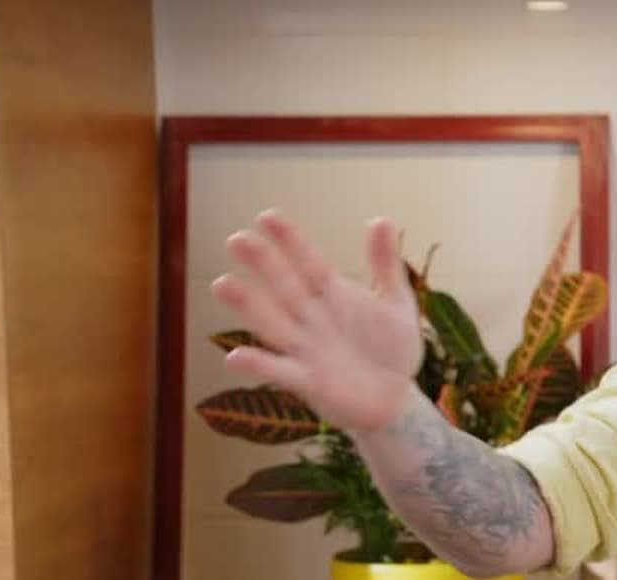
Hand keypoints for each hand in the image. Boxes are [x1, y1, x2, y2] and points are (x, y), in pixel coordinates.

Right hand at [210, 210, 423, 433]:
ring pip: (272, 323)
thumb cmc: (392, 349)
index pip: (308, 262)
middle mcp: (312, 318)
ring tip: (221, 284)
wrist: (395, 400)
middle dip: (263, 264)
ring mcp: (306, 349)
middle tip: (236, 239)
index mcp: (333, 296)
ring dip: (248, 306)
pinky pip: (279, 371)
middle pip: (284, 287)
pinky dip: (259, 365)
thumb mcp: (396, 303)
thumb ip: (385, 264)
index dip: (289, 241)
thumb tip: (382, 218)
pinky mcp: (307, 381)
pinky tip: (235, 356)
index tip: (266, 217)